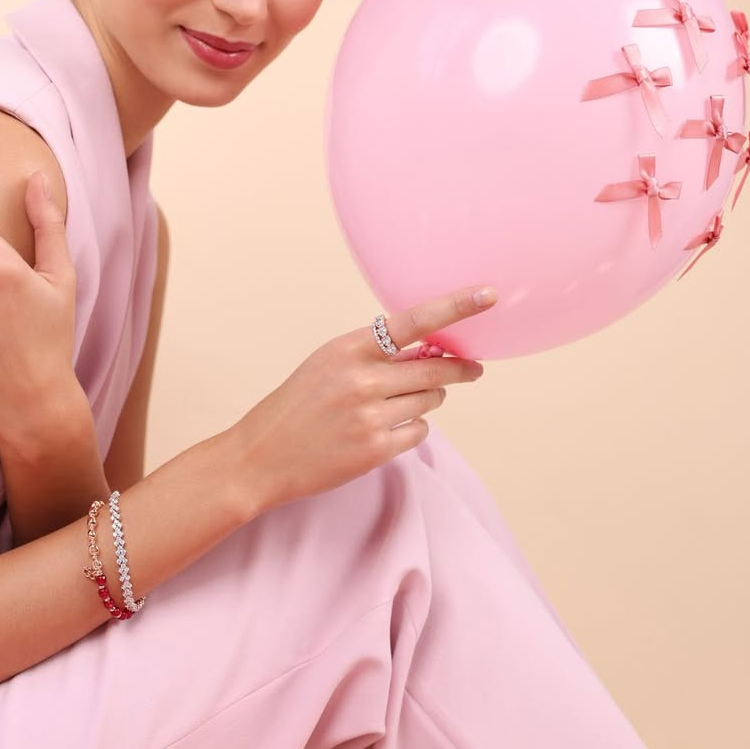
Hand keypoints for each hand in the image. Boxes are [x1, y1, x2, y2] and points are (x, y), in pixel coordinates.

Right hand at [227, 285, 496, 512]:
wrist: (261, 455)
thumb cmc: (299, 403)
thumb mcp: (330, 362)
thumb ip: (377, 352)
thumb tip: (433, 347)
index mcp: (349, 348)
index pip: (414, 321)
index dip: (455, 307)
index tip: (488, 295)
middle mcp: (362, 379)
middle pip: (435, 369)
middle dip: (457, 369)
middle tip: (473, 368)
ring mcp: (369, 417)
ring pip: (431, 401)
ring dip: (426, 400)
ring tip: (394, 404)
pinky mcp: (375, 451)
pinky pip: (420, 431)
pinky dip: (411, 428)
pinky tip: (384, 430)